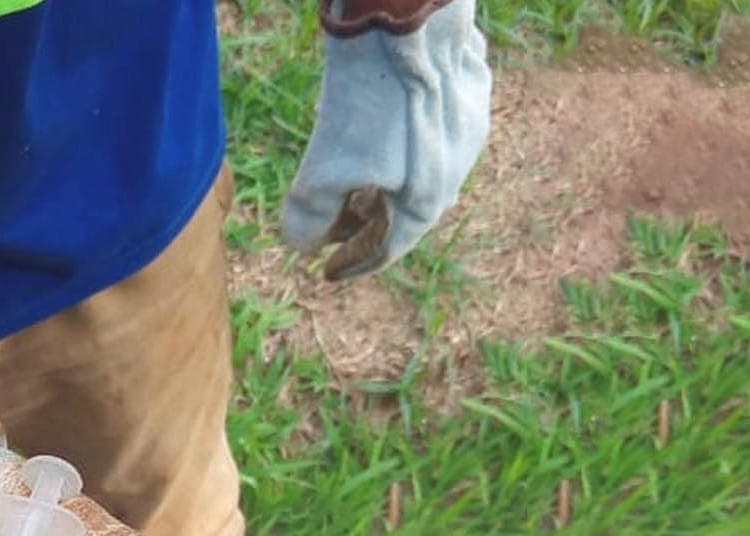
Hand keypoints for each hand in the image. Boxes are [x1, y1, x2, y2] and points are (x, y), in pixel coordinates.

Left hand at [281, 0, 491, 278]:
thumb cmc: (367, 100)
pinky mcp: (471, 87)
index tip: (323, 273)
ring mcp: (470, 126)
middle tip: (327, 231)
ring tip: (344, 188)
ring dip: (379, 187)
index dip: (350, 265)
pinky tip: (372, 137)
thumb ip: (310, 215)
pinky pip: (431, 133)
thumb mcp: (324, 168)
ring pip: (419, 171)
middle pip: (403, 212)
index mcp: (427, 200)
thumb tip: (301, 245)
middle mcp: (458, 170)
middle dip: (361, 225)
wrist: (407, 18)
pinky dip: (397, 149)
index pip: (386, 250)